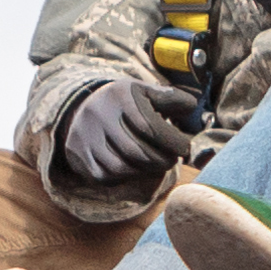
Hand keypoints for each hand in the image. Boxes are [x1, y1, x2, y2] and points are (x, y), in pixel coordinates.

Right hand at [54, 75, 201, 194]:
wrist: (81, 105)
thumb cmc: (125, 102)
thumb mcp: (145, 91)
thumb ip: (170, 98)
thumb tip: (192, 106)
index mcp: (119, 97)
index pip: (149, 126)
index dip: (172, 142)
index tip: (184, 148)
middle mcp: (99, 116)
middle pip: (135, 151)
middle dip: (160, 160)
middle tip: (172, 160)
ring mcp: (85, 137)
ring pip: (119, 167)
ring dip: (144, 172)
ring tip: (156, 165)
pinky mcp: (78, 155)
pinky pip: (104, 176)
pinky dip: (125, 178)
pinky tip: (135, 169)